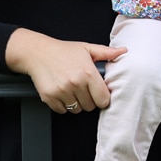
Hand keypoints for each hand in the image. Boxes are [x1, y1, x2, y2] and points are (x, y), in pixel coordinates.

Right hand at [5, 28, 126, 113]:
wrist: (37, 52)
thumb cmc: (63, 50)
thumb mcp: (86, 48)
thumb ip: (106, 53)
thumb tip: (123, 51)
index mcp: (88, 73)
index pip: (103, 99)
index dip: (102, 97)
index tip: (98, 93)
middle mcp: (76, 83)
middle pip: (90, 107)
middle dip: (88, 100)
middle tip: (82, 89)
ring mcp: (62, 91)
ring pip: (76, 110)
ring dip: (75, 103)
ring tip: (71, 89)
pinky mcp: (49, 97)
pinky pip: (62, 111)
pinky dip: (62, 105)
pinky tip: (61, 92)